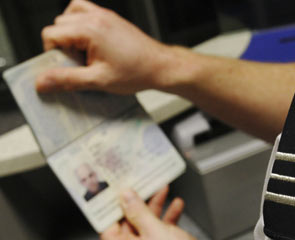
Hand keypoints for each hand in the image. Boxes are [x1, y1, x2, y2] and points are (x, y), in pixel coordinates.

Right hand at [36, 0, 188, 94]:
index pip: (51, 34)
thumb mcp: (98, 81)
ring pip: (70, 15)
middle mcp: (96, 17)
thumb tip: (42, 81)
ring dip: (71, 34)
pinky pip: (85, 12)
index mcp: (90, 29)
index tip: (67, 67)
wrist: (161, 67)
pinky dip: (81, 25)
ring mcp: (104, 15)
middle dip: (63, 45)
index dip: (54, 53)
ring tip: (86, 54)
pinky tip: (92, 44)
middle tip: (81, 63)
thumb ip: (67, 80)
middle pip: (59, 24)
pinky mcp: (111, 18)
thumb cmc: (137, 72)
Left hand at [100, 186, 217, 239]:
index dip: (112, 205)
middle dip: (138, 202)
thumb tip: (126, 198)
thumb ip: (139, 211)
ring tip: (162, 190)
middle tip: (142, 185)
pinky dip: (166, 218)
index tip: (116, 189)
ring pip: (145, 224)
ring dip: (155, 207)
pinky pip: (158, 231)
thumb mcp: (155, 230)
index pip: (108, 224)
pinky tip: (175, 206)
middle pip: (128, 221)